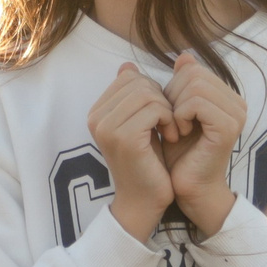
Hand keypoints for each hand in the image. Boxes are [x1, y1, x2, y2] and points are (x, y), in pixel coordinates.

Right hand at [88, 63, 177, 240]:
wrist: (144, 201)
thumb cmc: (146, 162)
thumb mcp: (139, 122)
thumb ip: (133, 96)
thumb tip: (127, 66)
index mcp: (96, 112)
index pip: (128, 77)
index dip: (151, 91)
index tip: (160, 115)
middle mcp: (95, 118)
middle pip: (138, 82)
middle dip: (161, 98)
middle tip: (169, 123)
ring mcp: (107, 128)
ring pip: (147, 93)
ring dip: (167, 109)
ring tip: (171, 130)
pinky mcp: (124, 138)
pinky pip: (154, 108)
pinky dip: (169, 119)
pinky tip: (170, 136)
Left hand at [163, 51, 246, 237]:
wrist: (188, 188)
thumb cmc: (180, 154)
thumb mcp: (176, 112)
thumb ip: (179, 85)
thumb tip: (183, 55)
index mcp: (226, 96)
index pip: (192, 69)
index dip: (172, 88)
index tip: (171, 114)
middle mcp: (237, 102)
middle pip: (193, 73)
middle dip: (172, 96)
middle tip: (172, 122)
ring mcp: (236, 114)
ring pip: (194, 85)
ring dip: (175, 107)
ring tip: (177, 128)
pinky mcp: (229, 127)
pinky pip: (196, 102)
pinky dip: (180, 115)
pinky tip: (180, 132)